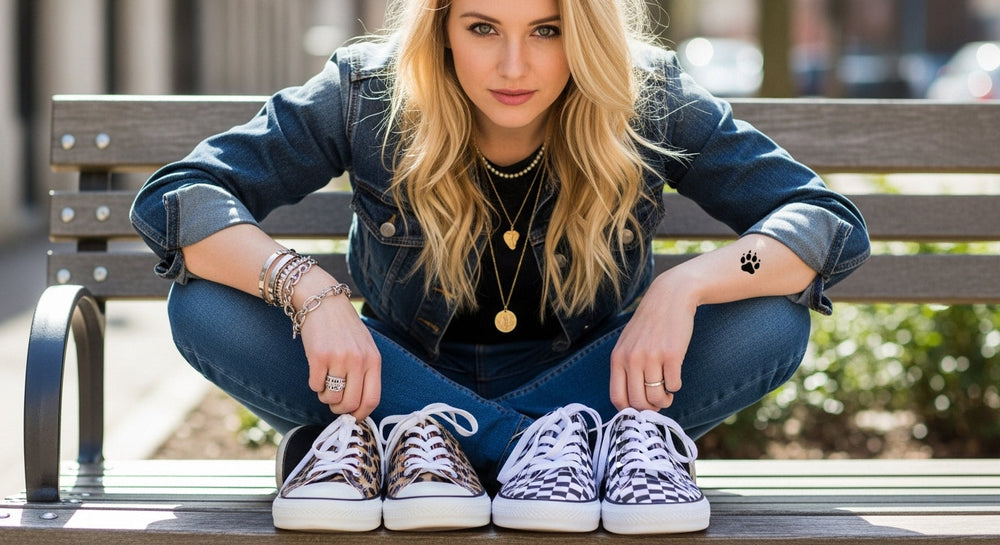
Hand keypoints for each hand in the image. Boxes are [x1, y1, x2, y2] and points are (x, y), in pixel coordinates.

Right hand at [299, 294, 380, 419]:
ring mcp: (338, 358)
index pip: (372, 399)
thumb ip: (366, 372)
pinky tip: (317, 372)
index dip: (361, 414)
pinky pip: (315, 386)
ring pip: (331, 397)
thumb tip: (358, 405)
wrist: (323, 302)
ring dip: (326, 397)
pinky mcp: (318, 357)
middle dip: (340, 410)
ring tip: (325, 384)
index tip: (353, 417)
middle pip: (350, 403)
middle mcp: (358, 360)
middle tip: (334, 404)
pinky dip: (314, 385)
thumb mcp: (365, 347)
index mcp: (374, 360)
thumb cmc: (345, 328)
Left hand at [610, 274, 695, 410]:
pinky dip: (676, 386)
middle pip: (637, 402)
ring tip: (667, 393)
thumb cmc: (649, 324)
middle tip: (657, 403)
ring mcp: (652, 357)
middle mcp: (632, 359)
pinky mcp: (672, 355)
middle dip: (649, 409)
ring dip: (664, 400)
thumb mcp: (627, 343)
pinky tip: (675, 376)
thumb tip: (632, 402)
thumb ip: (625, 368)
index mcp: (617, 358)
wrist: (670, 298)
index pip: (617, 398)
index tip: (639, 408)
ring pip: (656, 397)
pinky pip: (674, 385)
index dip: (629, 410)